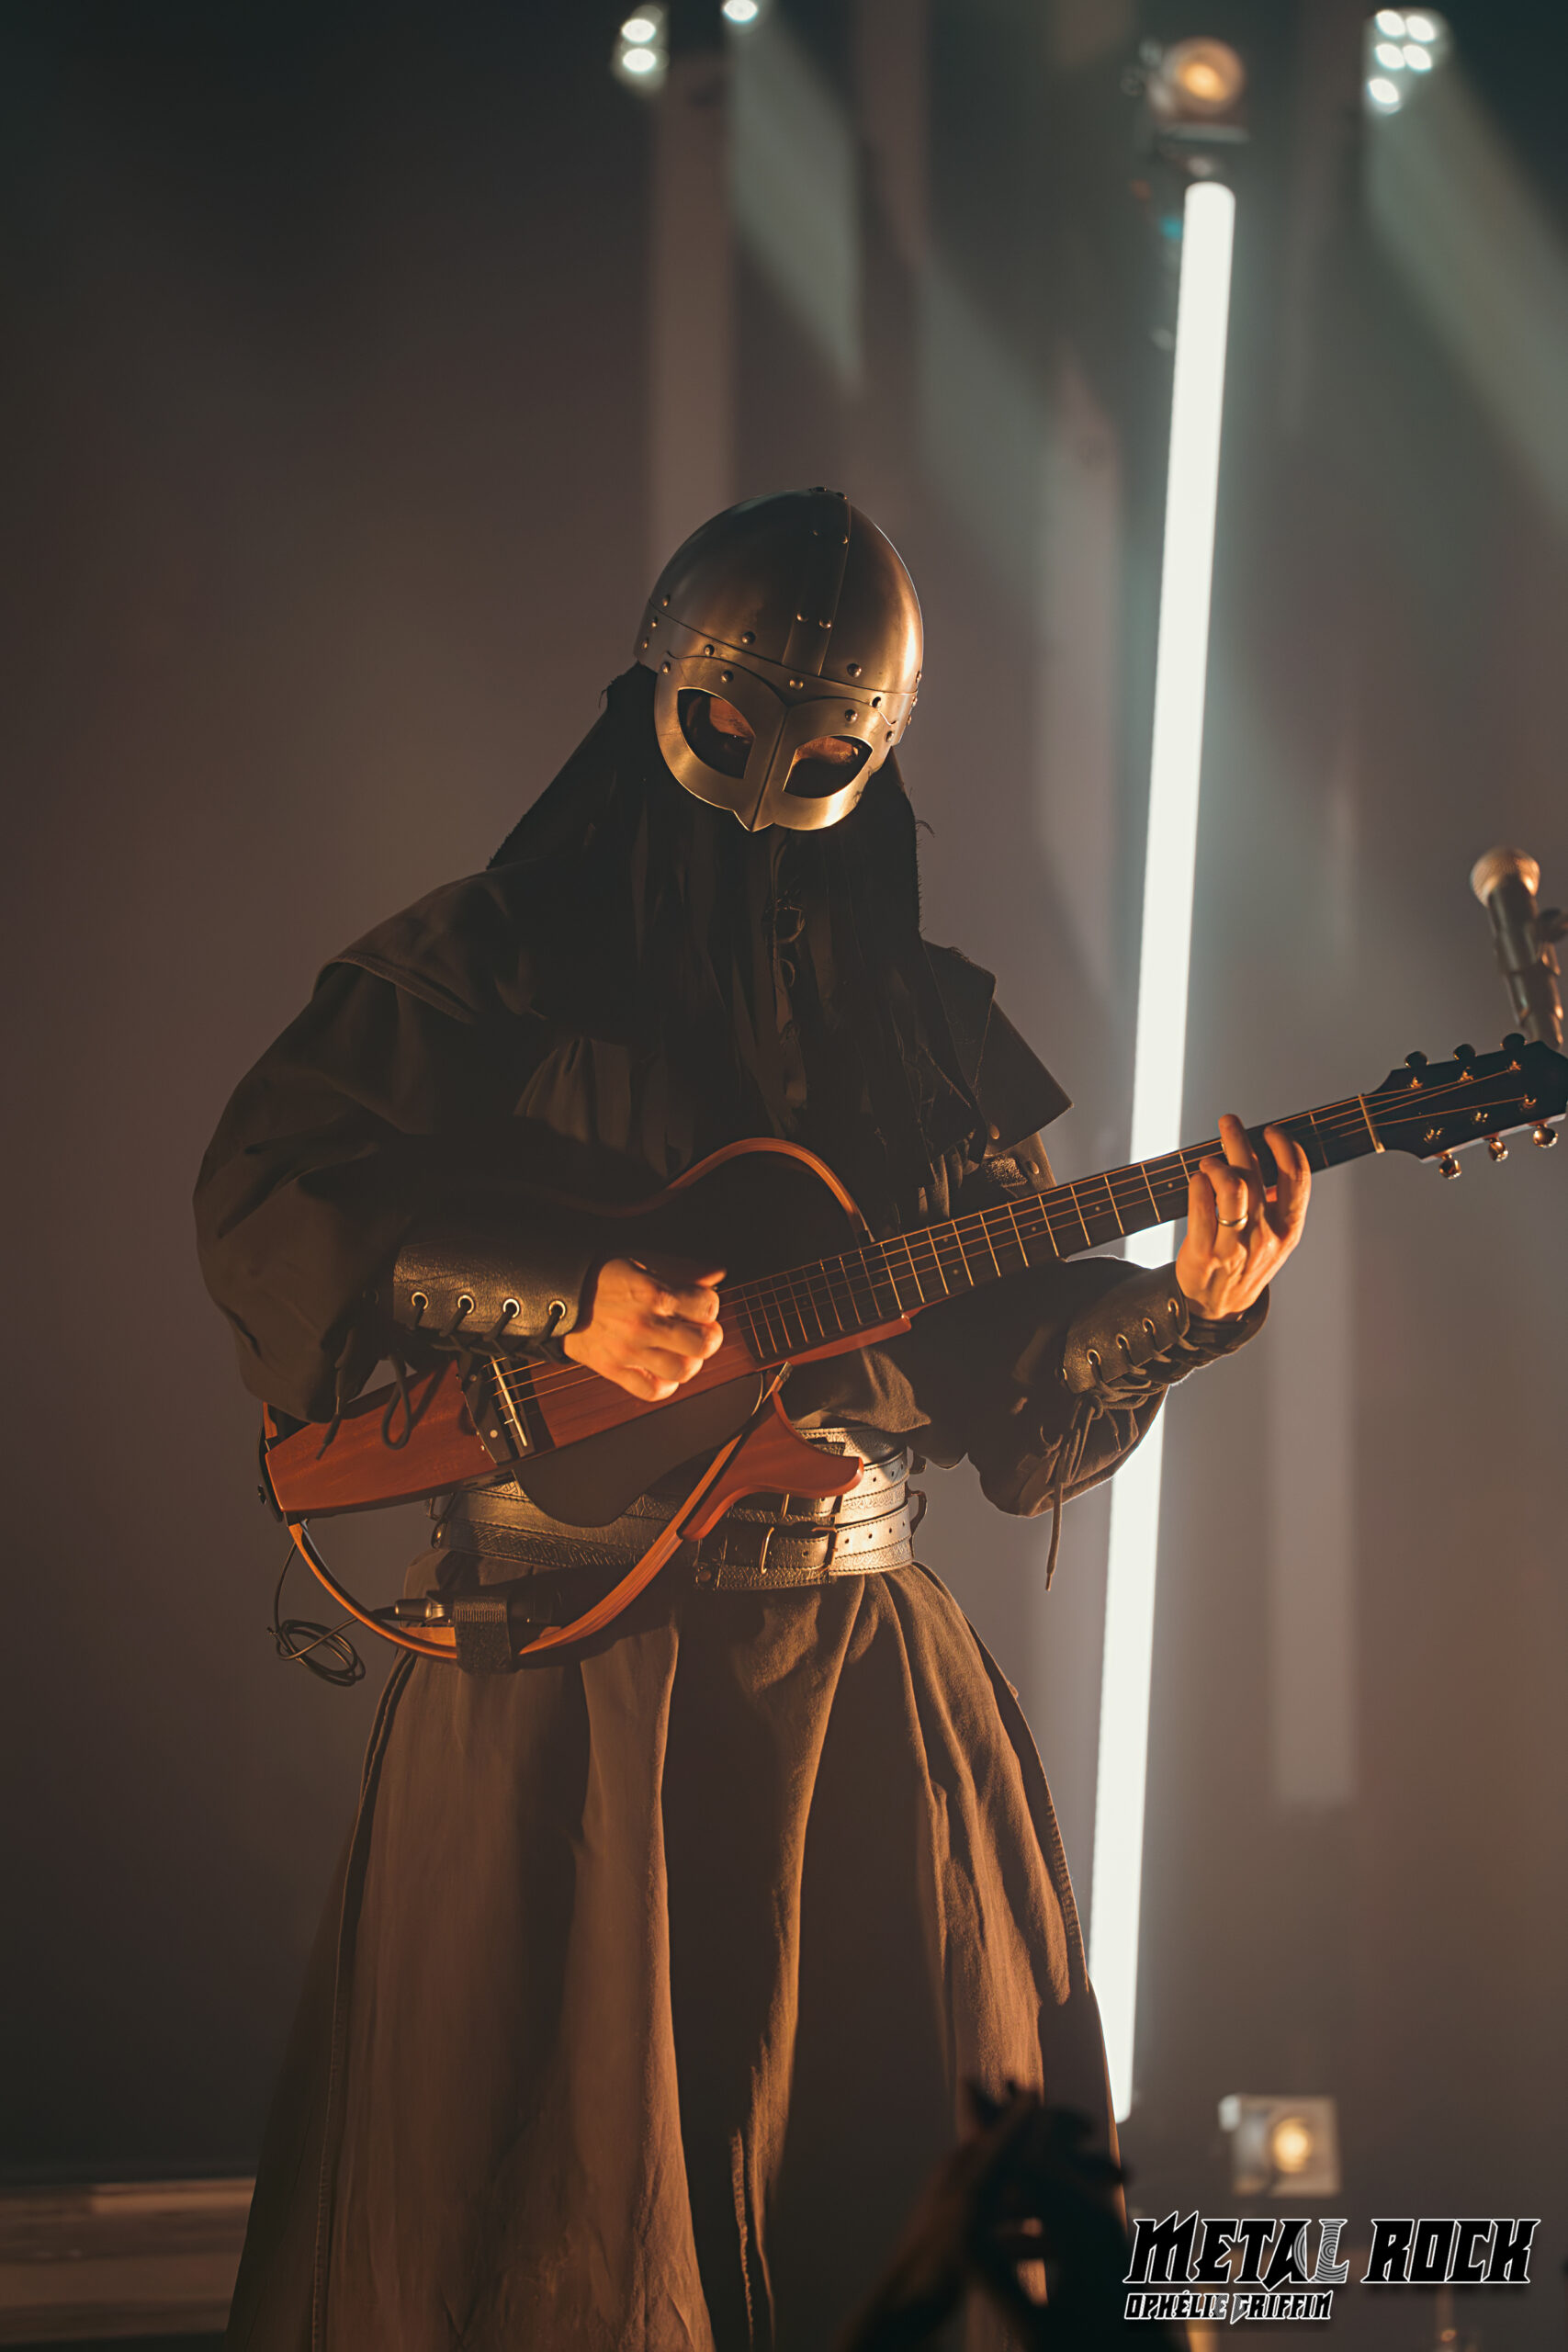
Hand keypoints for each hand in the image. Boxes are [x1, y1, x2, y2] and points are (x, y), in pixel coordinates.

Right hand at [562, 1257, 724, 1400]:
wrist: (556, 1295)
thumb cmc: (602, 1276)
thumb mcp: (643, 1259)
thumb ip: (684, 1267)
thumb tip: (718, 1274)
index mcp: (654, 1292)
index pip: (707, 1306)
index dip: (709, 1305)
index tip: (700, 1305)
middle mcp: (644, 1324)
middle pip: (703, 1344)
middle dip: (709, 1337)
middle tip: (699, 1331)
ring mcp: (629, 1350)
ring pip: (683, 1370)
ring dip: (690, 1362)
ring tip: (682, 1352)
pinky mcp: (614, 1370)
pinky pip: (652, 1391)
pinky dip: (664, 1385)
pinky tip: (662, 1370)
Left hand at [1173, 1113, 1309, 1319]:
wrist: (1218, 1307)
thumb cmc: (1246, 1261)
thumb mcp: (1275, 1238)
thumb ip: (1278, 1202)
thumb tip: (1270, 1155)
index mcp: (1289, 1228)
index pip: (1298, 1177)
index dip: (1286, 1146)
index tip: (1271, 1131)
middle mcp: (1266, 1236)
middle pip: (1255, 1174)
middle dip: (1239, 1139)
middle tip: (1228, 1122)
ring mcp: (1235, 1246)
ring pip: (1230, 1186)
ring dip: (1216, 1164)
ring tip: (1208, 1162)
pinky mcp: (1204, 1253)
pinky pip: (1201, 1207)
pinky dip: (1197, 1184)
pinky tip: (1196, 1181)